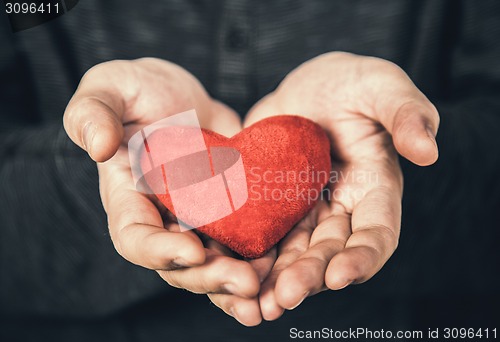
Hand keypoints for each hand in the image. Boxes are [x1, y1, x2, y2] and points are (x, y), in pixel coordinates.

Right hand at [63, 58, 273, 325]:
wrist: (179, 96)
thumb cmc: (136, 91)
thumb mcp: (108, 88)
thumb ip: (93, 112)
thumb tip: (99, 146)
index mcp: (129, 197)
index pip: (135, 237)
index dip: (159, 251)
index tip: (192, 250)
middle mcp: (162, 219)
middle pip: (180, 265)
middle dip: (211, 277)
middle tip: (244, 282)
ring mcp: (197, 219)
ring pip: (215, 263)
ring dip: (240, 279)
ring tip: (268, 282)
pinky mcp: (229, 212)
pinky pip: (243, 242)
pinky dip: (262, 257)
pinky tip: (285, 264)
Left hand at [245, 52, 439, 319]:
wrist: (307, 87)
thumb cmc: (351, 83)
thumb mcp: (381, 85)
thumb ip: (407, 113)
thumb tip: (428, 151)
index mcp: (374, 189)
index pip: (377, 232)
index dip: (362, 257)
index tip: (341, 275)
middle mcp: (341, 209)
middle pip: (329, 252)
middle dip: (309, 276)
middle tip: (286, 296)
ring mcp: (304, 211)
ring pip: (293, 253)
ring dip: (277, 280)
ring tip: (257, 304)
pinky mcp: (272, 206)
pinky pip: (263, 237)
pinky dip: (249, 258)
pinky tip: (229, 273)